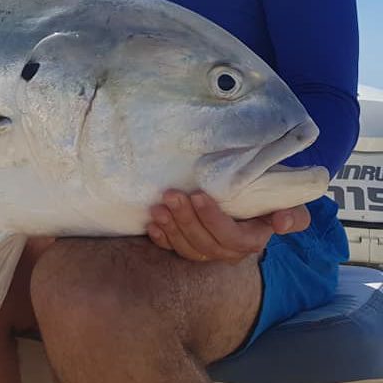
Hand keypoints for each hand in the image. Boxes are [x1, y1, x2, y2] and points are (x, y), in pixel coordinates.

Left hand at [146, 189, 309, 262]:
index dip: (213, 220)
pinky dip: (162, 239)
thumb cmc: (267, 194)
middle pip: (206, 244)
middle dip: (186, 220)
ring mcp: (208, 251)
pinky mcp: (189, 245)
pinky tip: (152, 225)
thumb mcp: (287, 201)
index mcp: (252, 240)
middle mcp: (229, 251)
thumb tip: (281, 224)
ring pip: (188, 248)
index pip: (232, 238)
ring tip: (159, 208)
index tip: (198, 196)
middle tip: (171, 196)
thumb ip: (292, 213)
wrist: (249, 194)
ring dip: (171, 228)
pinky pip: (173, 250)